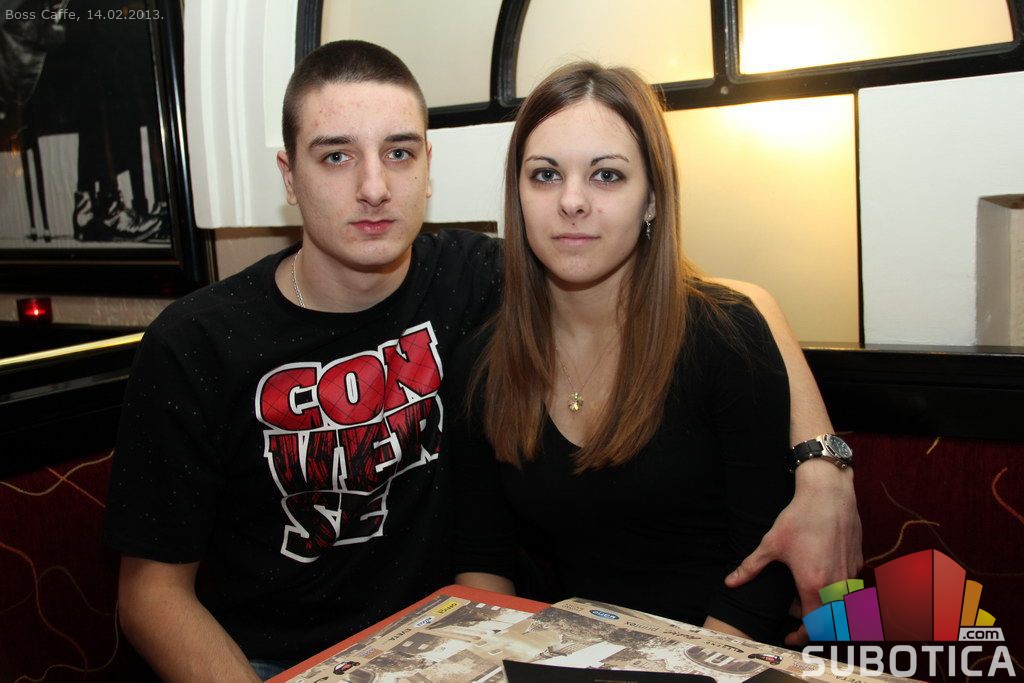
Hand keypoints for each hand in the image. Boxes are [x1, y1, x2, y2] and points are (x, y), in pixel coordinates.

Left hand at [725, 460, 862, 645]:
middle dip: (812, 624)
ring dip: (825, 609)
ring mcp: (850, 575)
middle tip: (794, 614)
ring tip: (805, 594)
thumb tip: (730, 582)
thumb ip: (750, 567)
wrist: (829, 495)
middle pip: (831, 622)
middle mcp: (837, 585)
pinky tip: (820, 577)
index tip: (790, 637)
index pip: (813, 627)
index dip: (801, 637)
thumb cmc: (799, 518)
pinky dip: (836, 593)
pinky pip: (850, 590)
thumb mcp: (770, 544)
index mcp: (814, 585)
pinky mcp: (858, 563)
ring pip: (842, 607)